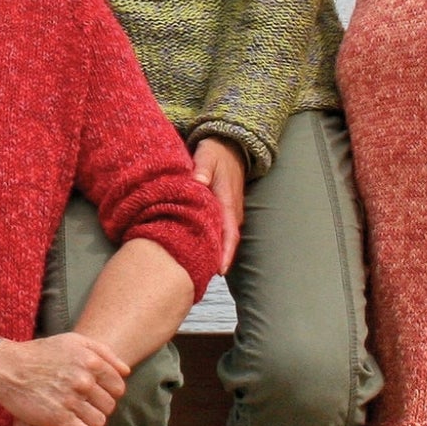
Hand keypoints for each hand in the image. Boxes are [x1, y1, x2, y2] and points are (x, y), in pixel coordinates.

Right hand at [0, 332, 128, 425]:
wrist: (6, 369)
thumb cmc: (38, 354)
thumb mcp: (71, 341)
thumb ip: (103, 352)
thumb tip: (126, 371)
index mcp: (90, 360)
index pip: (119, 387)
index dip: (108, 392)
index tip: (94, 393)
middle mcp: (83, 380)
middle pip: (110, 406)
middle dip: (98, 407)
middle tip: (81, 404)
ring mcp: (71, 400)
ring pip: (99, 422)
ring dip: (89, 422)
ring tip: (75, 415)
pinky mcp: (59, 420)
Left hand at [193, 137, 247, 272]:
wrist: (229, 147)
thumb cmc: (215, 153)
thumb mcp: (207, 154)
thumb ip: (203, 167)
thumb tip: (199, 180)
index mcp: (228, 202)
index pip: (229, 233)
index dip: (225, 252)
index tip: (219, 270)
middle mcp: (231, 212)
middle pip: (225, 242)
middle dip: (215, 260)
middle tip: (197, 277)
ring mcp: (228, 213)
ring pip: (221, 238)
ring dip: (212, 253)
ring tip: (195, 271)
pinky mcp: (222, 211)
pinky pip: (217, 231)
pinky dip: (209, 242)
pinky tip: (197, 251)